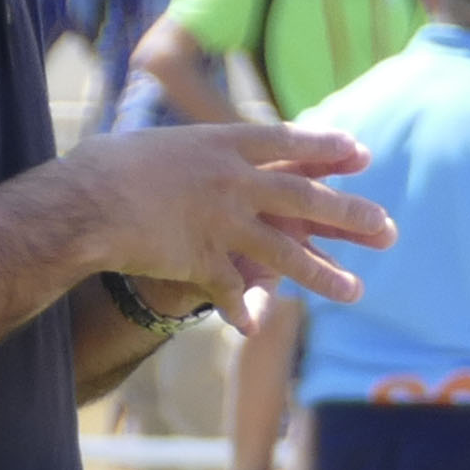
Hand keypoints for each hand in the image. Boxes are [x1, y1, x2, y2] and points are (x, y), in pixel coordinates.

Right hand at [61, 119, 386, 314]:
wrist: (82, 203)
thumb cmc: (105, 167)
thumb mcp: (153, 145)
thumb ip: (187, 155)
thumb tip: (194, 160)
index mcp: (220, 143)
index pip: (286, 141)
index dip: (325, 147)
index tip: (359, 152)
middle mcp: (232, 181)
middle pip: (304, 197)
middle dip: (349, 215)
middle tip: (387, 228)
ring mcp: (223, 223)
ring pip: (286, 251)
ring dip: (323, 274)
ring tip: (355, 291)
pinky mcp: (204, 260)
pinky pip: (231, 291)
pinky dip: (241, 310)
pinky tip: (253, 327)